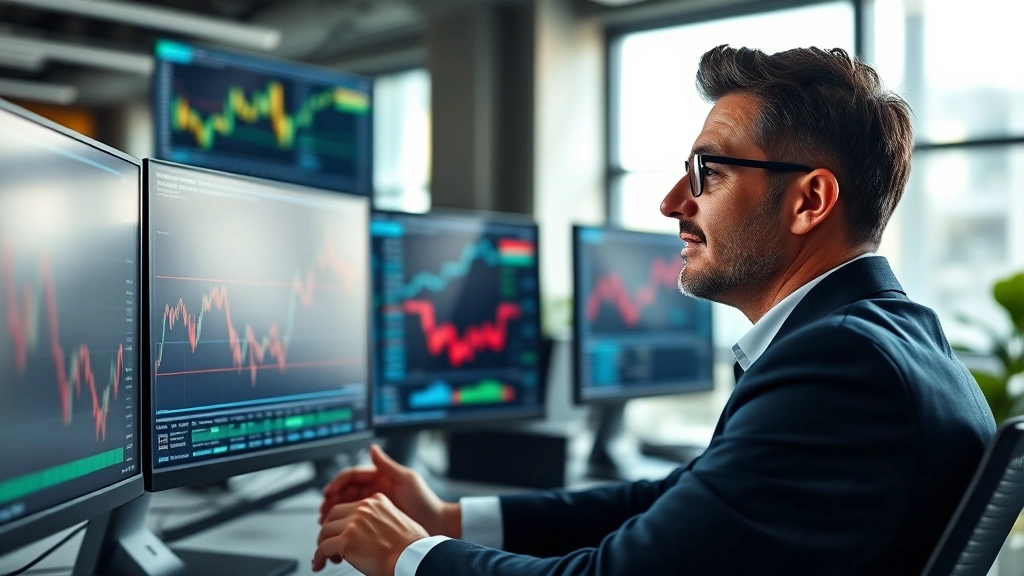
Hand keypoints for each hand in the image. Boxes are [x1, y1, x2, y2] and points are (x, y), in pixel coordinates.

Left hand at [313, 493, 428, 574]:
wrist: (414, 558)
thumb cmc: (411, 547)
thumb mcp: (399, 520)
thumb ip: (382, 519)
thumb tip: (372, 532)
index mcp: (376, 501)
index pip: (349, 507)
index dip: (341, 522)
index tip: (340, 533)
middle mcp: (364, 508)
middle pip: (333, 515)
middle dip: (328, 531)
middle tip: (331, 545)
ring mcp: (354, 523)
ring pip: (325, 531)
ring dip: (323, 545)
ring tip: (328, 558)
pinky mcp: (346, 540)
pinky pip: (323, 548)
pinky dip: (319, 557)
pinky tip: (320, 564)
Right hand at [320, 444, 460, 537]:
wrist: (436, 524)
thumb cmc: (425, 501)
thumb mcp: (407, 480)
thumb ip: (388, 465)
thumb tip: (373, 447)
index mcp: (379, 477)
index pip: (352, 476)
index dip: (338, 483)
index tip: (328, 492)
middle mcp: (374, 489)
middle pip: (345, 491)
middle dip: (331, 499)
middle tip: (323, 510)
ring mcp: (373, 504)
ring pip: (346, 505)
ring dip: (334, 511)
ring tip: (325, 520)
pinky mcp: (374, 519)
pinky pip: (354, 518)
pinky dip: (343, 522)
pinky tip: (337, 528)